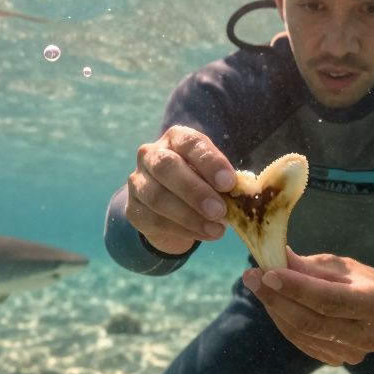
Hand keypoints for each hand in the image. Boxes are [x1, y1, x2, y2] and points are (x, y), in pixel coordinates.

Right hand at [125, 125, 236, 254]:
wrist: (172, 211)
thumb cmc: (201, 184)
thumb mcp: (213, 177)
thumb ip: (223, 182)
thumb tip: (239, 194)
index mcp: (175, 139)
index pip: (189, 143)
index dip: (209, 162)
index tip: (229, 183)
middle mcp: (151, 155)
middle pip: (166, 167)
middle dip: (195, 191)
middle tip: (220, 210)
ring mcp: (138, 182)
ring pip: (157, 197)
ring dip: (190, 216)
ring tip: (216, 228)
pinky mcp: (133, 209)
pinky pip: (155, 220)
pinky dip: (183, 230)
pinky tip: (204, 234)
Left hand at [242, 248, 373, 365]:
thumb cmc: (356, 279)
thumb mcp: (336, 266)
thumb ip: (306, 267)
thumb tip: (272, 256)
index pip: (330, 300)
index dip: (296, 288)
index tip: (267, 273)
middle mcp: (368, 335)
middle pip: (312, 322)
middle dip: (277, 299)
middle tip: (251, 277)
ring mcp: (351, 353)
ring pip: (302, 333)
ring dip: (275, 309)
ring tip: (257, 285)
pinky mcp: (335, 360)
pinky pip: (300, 341)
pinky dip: (281, 320)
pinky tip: (271, 302)